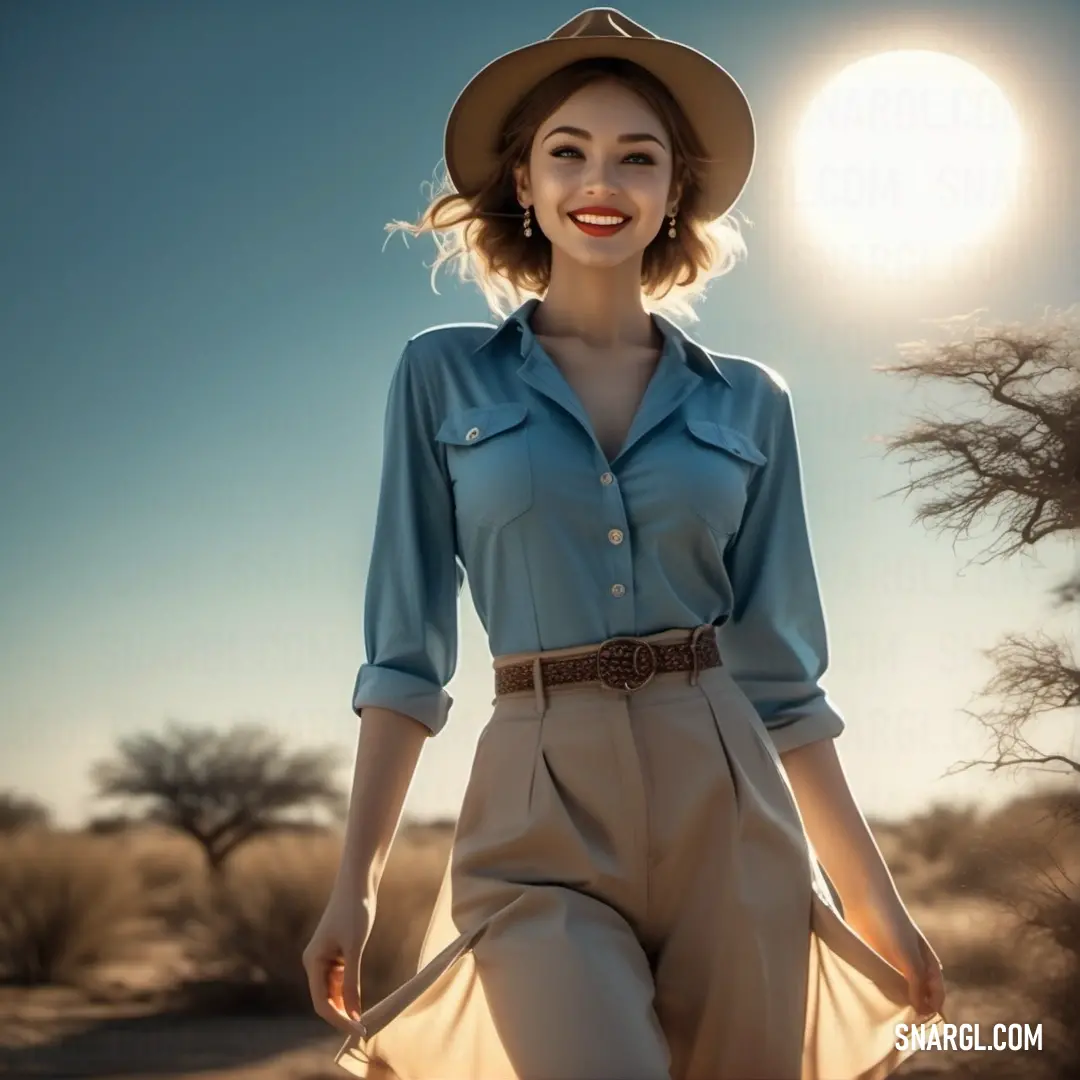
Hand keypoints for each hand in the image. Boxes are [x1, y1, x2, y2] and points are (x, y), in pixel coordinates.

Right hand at [302, 881, 374, 1034]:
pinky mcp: (336, 952)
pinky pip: (339, 979)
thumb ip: (351, 981)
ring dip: (345, 1005)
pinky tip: (360, 1000)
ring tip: (364, 1019)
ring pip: (332, 991)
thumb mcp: (354, 948)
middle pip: (325, 1000)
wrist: (358, 884)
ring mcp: (324, 957)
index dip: (339, 1020)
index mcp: (312, 961)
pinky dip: (348, 991)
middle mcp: (314, 962)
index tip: (358, 1030)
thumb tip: (353, 1012)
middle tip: (364, 1030)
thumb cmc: (355, 912)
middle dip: (342, 1016)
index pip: (322, 1003)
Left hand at [844, 894, 945, 1019]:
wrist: (867, 898)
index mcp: (929, 964)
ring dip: (895, 1001)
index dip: (931, 1012)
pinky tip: (873, 999)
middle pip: (918, 995)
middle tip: (902, 1029)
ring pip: (899, 990)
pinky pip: (882, 980)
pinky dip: (881, 991)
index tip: (919, 1027)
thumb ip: (916, 983)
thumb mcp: (908, 956)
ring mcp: (895, 962)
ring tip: (886, 1018)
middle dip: (913, 1010)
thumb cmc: (892, 925)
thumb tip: (921, 1009)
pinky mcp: (877, 958)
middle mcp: (914, 965)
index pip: (936, 997)